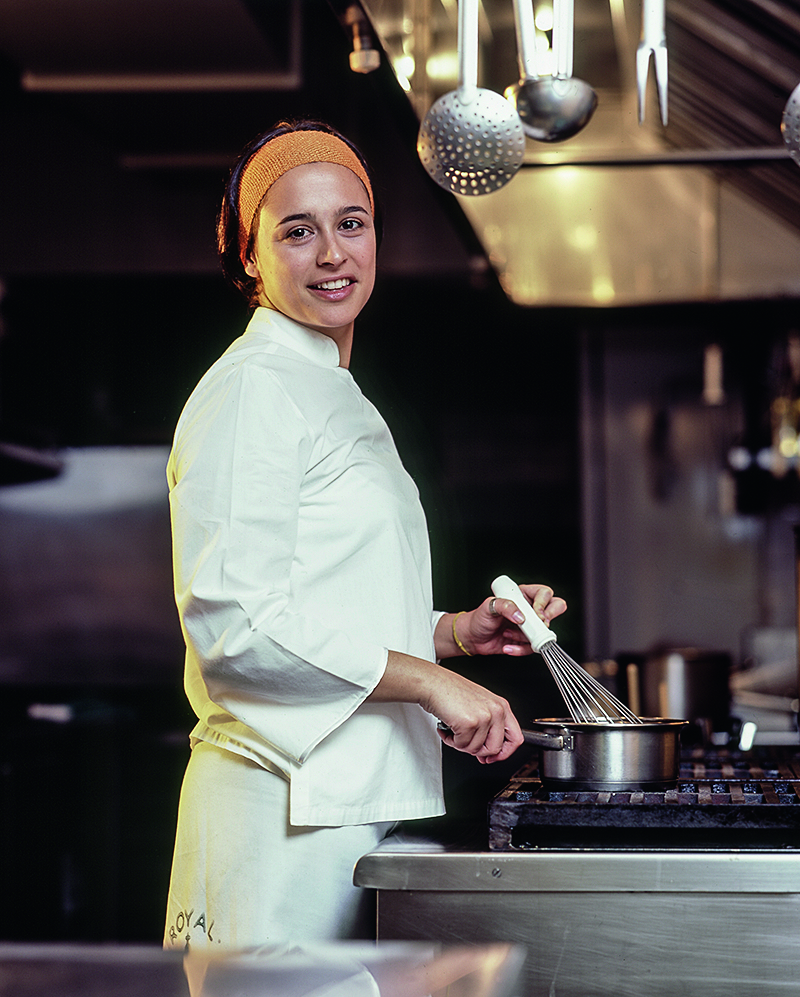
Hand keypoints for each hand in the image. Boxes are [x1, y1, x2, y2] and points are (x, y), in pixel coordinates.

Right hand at [423, 666, 522, 763]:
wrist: (432, 682)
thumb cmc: (450, 690)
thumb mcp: (478, 705)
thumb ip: (488, 727)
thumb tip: (489, 753)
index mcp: (501, 706)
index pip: (516, 738)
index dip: (504, 753)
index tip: (493, 757)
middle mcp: (496, 711)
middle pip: (495, 748)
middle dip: (478, 751)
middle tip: (466, 742)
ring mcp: (484, 717)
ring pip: (476, 749)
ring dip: (460, 744)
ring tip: (453, 729)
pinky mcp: (469, 724)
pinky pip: (461, 745)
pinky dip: (450, 740)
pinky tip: (447, 728)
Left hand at [444, 584, 566, 657]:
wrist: (471, 638)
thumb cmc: (478, 618)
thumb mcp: (489, 606)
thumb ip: (505, 606)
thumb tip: (520, 615)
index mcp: (522, 596)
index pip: (544, 593)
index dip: (543, 603)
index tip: (536, 613)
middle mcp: (529, 610)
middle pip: (555, 608)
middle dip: (548, 619)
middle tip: (537, 624)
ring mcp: (529, 626)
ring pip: (544, 632)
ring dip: (525, 637)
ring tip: (507, 634)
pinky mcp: (525, 641)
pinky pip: (532, 647)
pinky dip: (520, 649)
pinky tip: (507, 646)